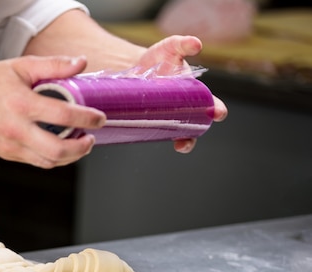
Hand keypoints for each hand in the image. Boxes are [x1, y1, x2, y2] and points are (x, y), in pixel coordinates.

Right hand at [0, 55, 106, 167]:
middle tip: (90, 138)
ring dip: (69, 157)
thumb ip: (53, 65)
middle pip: (58, 150)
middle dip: (81, 148)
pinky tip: (58, 146)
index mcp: (21, 104)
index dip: (87, 119)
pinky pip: (35, 162)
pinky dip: (51, 157)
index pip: (63, 116)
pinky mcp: (6, 154)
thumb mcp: (20, 66)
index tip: (99, 118)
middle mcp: (16, 129)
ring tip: (78, 144)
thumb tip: (81, 63)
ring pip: (48, 162)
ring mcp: (10, 145)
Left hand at [137, 35, 227, 152]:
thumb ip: (183, 44)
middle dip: (200, 130)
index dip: (216, 110)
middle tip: (196, 133)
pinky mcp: (153, 121)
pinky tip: (155, 138)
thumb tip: (196, 44)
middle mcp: (186, 107)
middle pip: (198, 123)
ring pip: (182, 134)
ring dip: (185, 142)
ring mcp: (170, 116)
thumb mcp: (171, 47)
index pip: (212, 104)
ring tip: (181, 145)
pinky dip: (160, 137)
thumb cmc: (159, 57)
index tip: (217, 113)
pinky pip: (159, 133)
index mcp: (196, 92)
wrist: (135, 67)